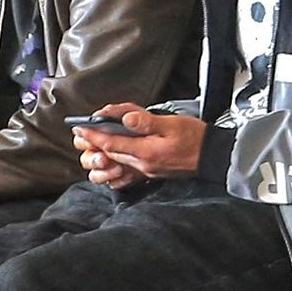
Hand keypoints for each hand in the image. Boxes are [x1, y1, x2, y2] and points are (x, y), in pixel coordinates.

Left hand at [78, 105, 207, 183]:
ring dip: (105, 151)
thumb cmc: (195, 138)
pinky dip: (118, 160)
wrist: (212, 156)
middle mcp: (144, 164)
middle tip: (81, 132)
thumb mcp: (172, 124)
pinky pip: (129, 167)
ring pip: (118, 161)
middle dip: (94, 143)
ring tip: (95, 140)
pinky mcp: (153, 172)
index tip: (80, 128)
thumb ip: (147, 122)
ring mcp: (148, 170)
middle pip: (111, 153)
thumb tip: (126, 118)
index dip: (93, 135)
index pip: (112, 143)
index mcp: (146, 151)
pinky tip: (115, 154)